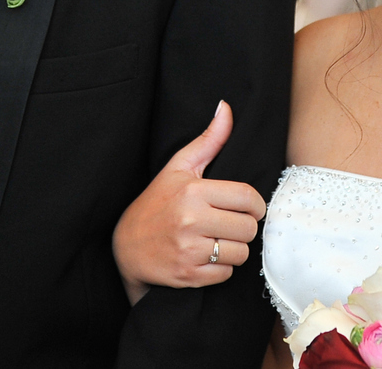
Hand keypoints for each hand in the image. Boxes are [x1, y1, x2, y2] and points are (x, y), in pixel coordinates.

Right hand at [112, 100, 266, 304]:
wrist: (125, 247)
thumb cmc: (157, 203)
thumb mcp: (178, 168)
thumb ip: (208, 140)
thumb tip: (226, 107)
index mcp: (193, 191)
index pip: (248, 197)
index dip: (256, 204)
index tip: (250, 208)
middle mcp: (191, 220)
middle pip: (248, 228)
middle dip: (244, 228)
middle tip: (229, 225)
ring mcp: (188, 250)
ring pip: (241, 253)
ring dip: (234, 249)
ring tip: (218, 241)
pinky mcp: (187, 275)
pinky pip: (225, 274)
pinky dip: (221, 269)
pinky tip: (206, 257)